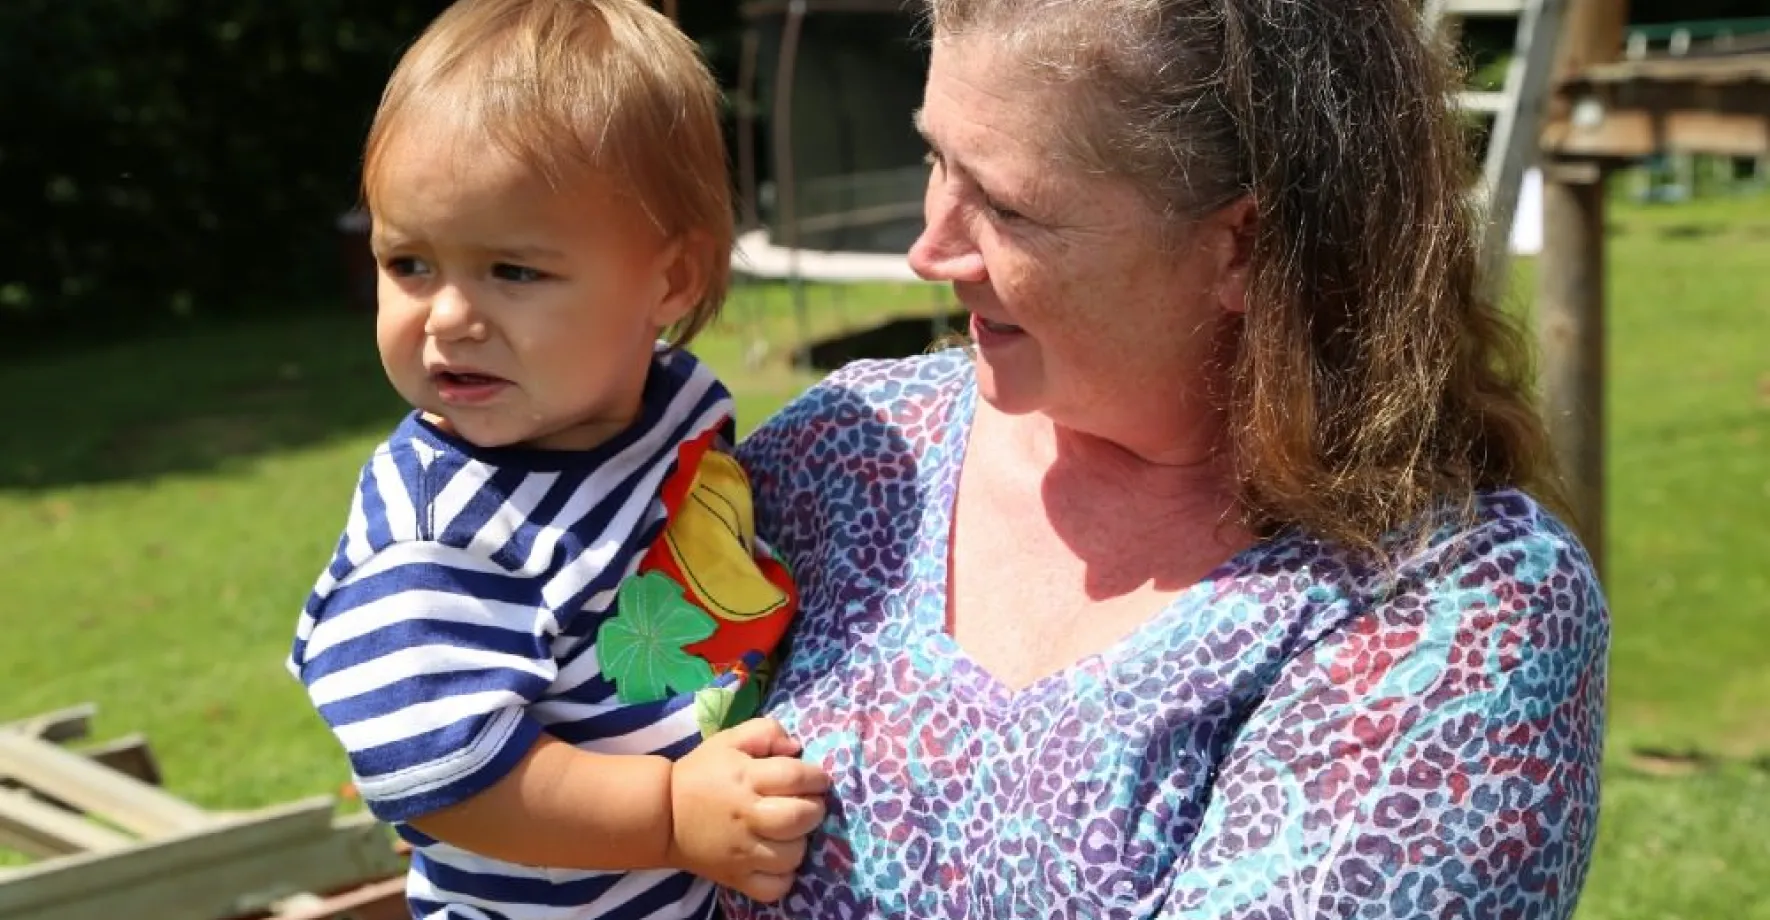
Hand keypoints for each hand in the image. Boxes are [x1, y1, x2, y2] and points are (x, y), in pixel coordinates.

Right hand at [666, 718, 829, 901]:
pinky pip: (775, 887)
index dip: (817, 777)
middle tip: (807, 804)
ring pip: (793, 855)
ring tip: (790, 832)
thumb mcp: (729, 740)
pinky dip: (784, 876)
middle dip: (815, 809)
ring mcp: (742, 853)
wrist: (663, 815)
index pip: (797, 777)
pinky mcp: (736, 878)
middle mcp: (747, 817)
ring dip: (800, 841)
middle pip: (801, 817)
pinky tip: (777, 859)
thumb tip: (796, 748)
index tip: (816, 778)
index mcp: (746, 779)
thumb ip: (766, 732)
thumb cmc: (701, 774)